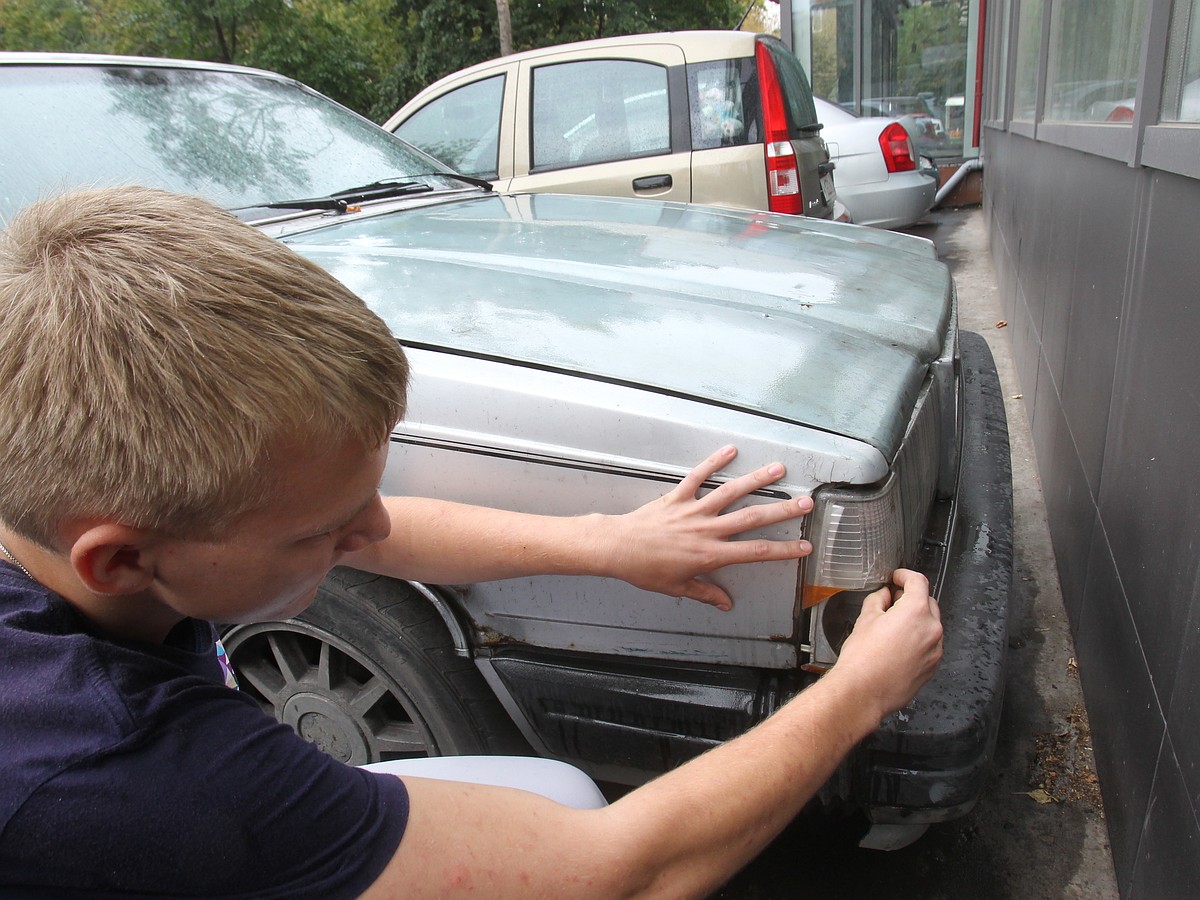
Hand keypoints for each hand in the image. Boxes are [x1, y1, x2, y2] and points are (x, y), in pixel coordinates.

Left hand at [601, 445, 812, 609]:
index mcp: (710, 555)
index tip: (804, 546)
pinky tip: (730, 450)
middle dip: (782, 511)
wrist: (618, 548)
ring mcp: (693, 511)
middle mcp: (707, 530)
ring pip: (731, 492)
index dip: (783, 550)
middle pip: (752, 518)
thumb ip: (706, 593)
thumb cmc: (645, 570)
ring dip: (756, 480)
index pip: (756, 553)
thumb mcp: (678, 587)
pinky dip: (713, 462)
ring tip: (778, 469)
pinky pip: (698, 476)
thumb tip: (725, 604)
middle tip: (805, 502)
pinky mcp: (677, 497)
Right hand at [828, 569, 942, 718]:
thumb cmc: (863, 659)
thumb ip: (879, 600)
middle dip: (911, 598)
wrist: (863, 692)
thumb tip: (884, 596)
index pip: (918, 582)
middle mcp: (931, 629)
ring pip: (930, 624)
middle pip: (928, 602)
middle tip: (892, 601)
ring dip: (916, 620)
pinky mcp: (932, 666)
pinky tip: (898, 646)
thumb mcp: (866, 619)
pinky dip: (919, 639)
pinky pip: (930, 644)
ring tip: (893, 627)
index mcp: (916, 611)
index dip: (905, 575)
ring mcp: (935, 649)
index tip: (898, 578)